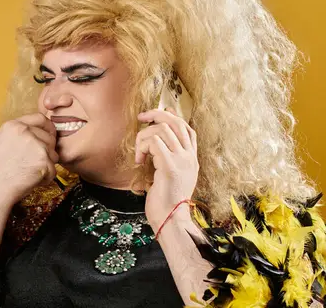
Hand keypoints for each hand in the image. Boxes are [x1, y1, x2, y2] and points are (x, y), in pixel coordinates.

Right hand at [0, 113, 58, 204]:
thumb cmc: (0, 169)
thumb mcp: (5, 141)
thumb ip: (23, 133)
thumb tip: (46, 132)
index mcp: (14, 125)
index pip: (40, 118)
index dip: (48, 127)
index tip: (50, 135)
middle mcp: (25, 132)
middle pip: (50, 137)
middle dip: (47, 151)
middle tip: (32, 163)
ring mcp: (36, 145)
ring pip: (54, 154)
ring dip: (46, 165)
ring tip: (28, 171)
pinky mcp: (43, 161)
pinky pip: (53, 170)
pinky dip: (45, 178)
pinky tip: (31, 179)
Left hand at [135, 108, 198, 230]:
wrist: (170, 219)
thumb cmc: (165, 200)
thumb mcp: (170, 175)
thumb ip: (168, 158)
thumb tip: (158, 141)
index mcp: (191, 159)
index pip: (187, 128)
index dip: (172, 116)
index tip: (159, 112)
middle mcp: (189, 157)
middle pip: (175, 122)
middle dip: (156, 114)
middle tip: (141, 118)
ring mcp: (182, 160)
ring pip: (162, 129)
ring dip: (144, 136)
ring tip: (139, 154)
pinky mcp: (169, 166)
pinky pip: (154, 142)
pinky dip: (142, 147)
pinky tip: (139, 161)